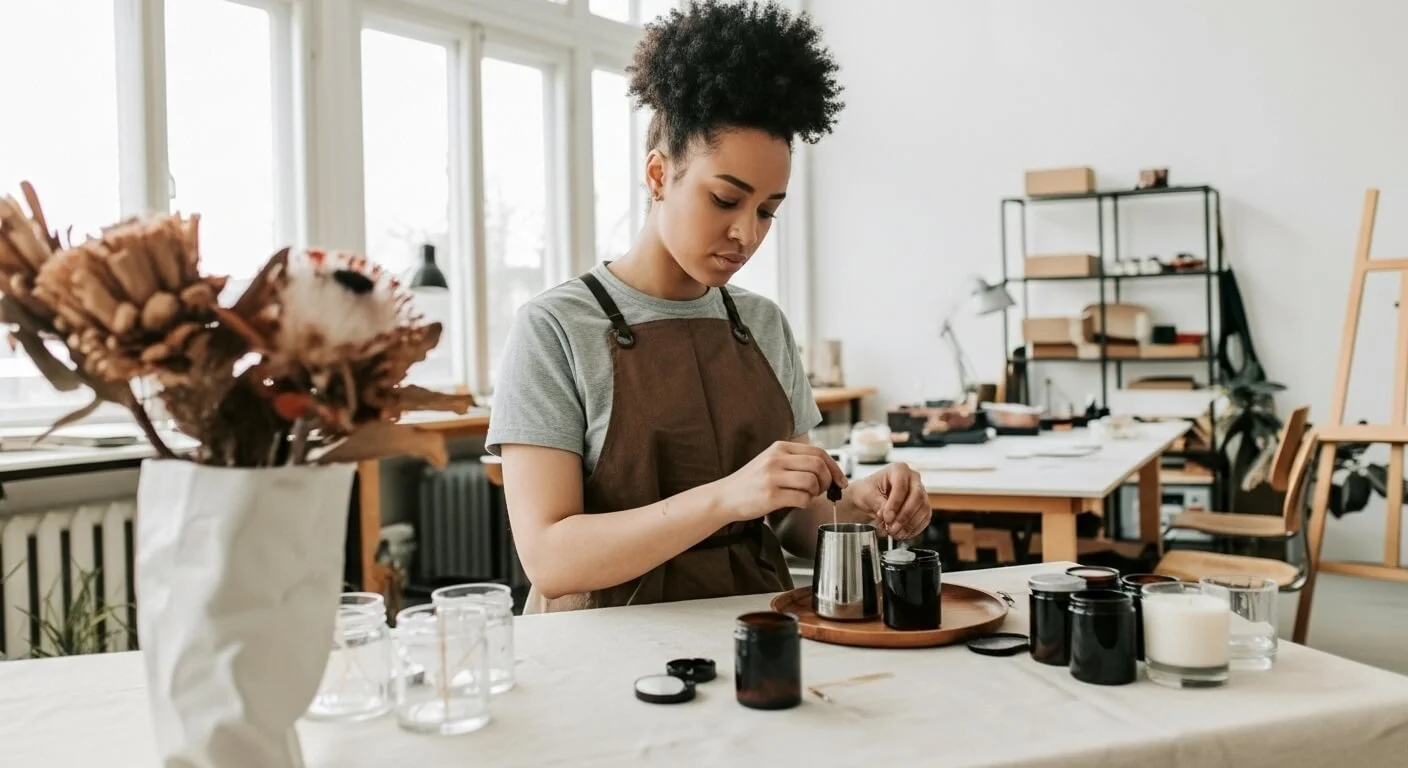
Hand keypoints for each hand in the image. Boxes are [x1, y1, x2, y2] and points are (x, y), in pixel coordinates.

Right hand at [710, 441, 847, 521]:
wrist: (724, 497)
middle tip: (824, 490)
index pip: (818, 451)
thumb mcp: (771, 461)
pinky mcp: (770, 496)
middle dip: (827, 480)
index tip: (840, 480)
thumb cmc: (751, 482)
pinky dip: (806, 503)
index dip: (834, 467)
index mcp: (779, 448)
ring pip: (812, 481)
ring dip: (816, 493)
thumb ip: (795, 461)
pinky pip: (802, 499)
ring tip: (808, 496)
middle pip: (818, 465)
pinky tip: (797, 503)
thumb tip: (827, 469)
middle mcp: (776, 459)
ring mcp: (772, 477)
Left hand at [849, 463, 929, 539]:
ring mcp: (920, 492)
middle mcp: (913, 479)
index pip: (902, 486)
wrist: (868, 499)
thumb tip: (888, 516)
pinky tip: (903, 534)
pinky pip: (925, 517)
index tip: (886, 517)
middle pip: (917, 497)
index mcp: (899, 469)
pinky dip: (915, 528)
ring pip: (923, 508)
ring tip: (895, 533)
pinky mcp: (922, 506)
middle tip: (892, 528)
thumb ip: (879, 504)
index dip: (895, 504)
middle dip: (904, 516)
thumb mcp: (868, 495)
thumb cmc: (866, 492)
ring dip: (909, 524)